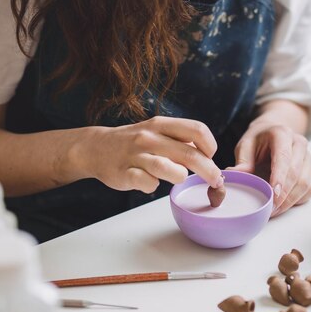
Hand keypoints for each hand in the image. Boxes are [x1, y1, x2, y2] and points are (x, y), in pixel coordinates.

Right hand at [80, 116, 222, 192]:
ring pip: (169, 168)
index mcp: (161, 125)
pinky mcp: (125, 173)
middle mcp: (149, 137)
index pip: (197, 130)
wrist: (96, 148)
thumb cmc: (134, 143)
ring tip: (178, 178)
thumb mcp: (157, 132)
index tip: (211, 157)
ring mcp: (136, 155)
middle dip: (208, 170)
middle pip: (189, 154)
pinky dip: (153, 186)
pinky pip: (147, 183)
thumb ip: (181, 140)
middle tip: (215, 181)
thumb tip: (207, 156)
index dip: (210, 146)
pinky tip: (151, 183)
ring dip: (179, 177)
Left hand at [231, 118, 310, 216]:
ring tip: (274, 210)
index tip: (274, 193)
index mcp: (282, 134)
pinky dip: (296, 200)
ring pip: (304, 183)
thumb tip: (235, 175)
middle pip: (296, 172)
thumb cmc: (258, 141)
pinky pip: (309, 189)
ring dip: (290, 200)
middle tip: (269, 209)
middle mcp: (299, 144)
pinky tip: (283, 205)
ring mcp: (308, 158)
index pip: (283, 157)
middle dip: (283, 194)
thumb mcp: (245, 146)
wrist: (273, 133)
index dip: (279, 176)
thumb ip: (243, 161)